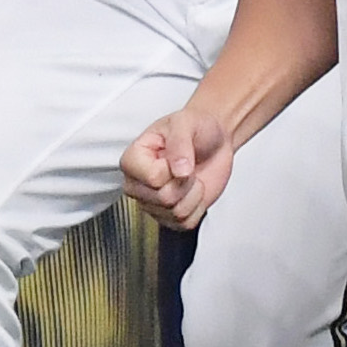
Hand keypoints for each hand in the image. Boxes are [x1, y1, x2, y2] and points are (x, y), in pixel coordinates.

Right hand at [122, 106, 233, 229]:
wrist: (213, 141)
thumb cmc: (194, 129)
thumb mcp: (186, 123)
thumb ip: (180, 143)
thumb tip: (180, 170)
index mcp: (133, 160)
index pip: (153, 178)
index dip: (173, 167)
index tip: (177, 154)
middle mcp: (137, 185)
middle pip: (164, 198)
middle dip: (185, 181)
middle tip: (187, 166)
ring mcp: (152, 203)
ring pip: (176, 213)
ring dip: (194, 194)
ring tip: (190, 177)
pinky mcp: (170, 217)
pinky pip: (186, 223)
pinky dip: (198, 208)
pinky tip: (194, 191)